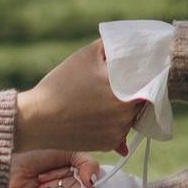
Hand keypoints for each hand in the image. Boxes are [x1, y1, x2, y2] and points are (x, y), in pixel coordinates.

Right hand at [13, 37, 140, 157]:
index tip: (139, 69)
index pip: (149, 78)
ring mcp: (119, 130)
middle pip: (143, 98)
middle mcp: (126, 112)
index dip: (146, 72)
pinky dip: (114, 123)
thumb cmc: (60, 84)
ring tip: (103, 100)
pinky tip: (98, 115)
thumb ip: (111, 46)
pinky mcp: (111, 144)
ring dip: (125, 108)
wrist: (38, 120)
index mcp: (124, 88)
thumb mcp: (85, 56)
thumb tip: (129, 43)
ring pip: (132, 115)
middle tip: (117, 84)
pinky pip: (121, 130)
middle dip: (134, 90)